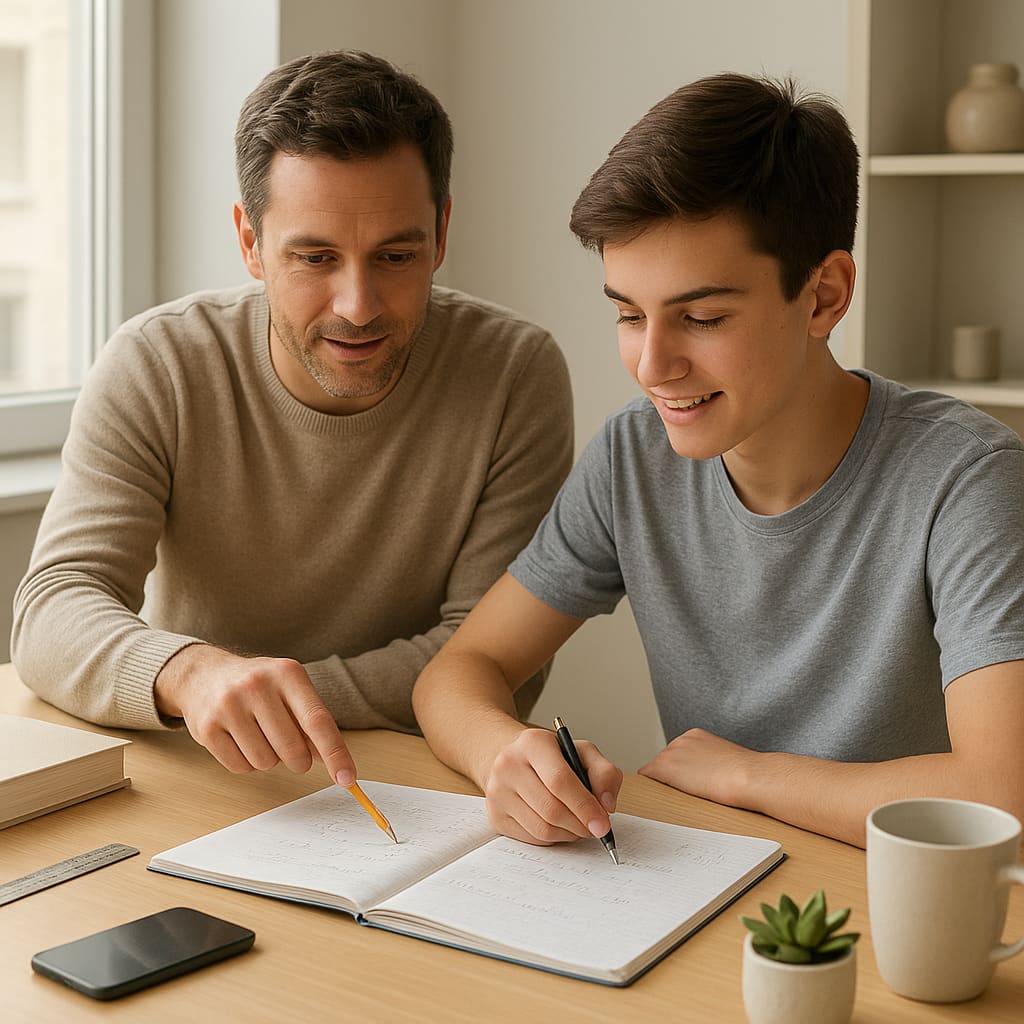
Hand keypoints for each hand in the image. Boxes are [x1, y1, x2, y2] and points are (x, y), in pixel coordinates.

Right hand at [155, 644, 355, 785]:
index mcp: (287, 673)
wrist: (204, 674)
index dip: (336, 753)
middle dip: (297, 760)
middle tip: (289, 748)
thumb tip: (334, 761)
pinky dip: (246, 763)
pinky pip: (240, 767)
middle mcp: (258, 685)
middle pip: (293, 750)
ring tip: (259, 735)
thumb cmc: (258, 685)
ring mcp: (229, 705)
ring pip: (266, 762)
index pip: (318, 720)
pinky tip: (239, 739)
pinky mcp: (206, 727)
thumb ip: (312, 721)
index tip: (348, 778)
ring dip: (269, 759)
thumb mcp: (290, 689)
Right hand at [482, 727, 622, 845]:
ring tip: (578, 823)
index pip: (560, 780)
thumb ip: (604, 773)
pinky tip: (559, 825)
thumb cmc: (553, 758)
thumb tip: (606, 806)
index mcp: (533, 743)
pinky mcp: (495, 815)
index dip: (585, 806)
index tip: (603, 825)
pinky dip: (553, 838)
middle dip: (580, 825)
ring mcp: (497, 792)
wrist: (513, 759)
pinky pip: (532, 839)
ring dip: (569, 834)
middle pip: (552, 809)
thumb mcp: (583, 752)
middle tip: (595, 828)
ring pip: (543, 829)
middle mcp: (508, 765)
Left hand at [639, 728, 754, 807]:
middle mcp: (681, 739)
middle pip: (665, 761)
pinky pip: (647, 777)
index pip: (678, 754)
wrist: (750, 776)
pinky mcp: (664, 766)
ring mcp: (671, 751)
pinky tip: (666, 797)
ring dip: (665, 784)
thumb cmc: (748, 776)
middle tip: (690, 792)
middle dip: (672, 777)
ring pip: (656, 770)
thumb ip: (710, 762)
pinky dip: (652, 788)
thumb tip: (707, 776)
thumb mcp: (726, 761)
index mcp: (696, 735)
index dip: (684, 772)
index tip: (693, 783)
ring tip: (686, 796)